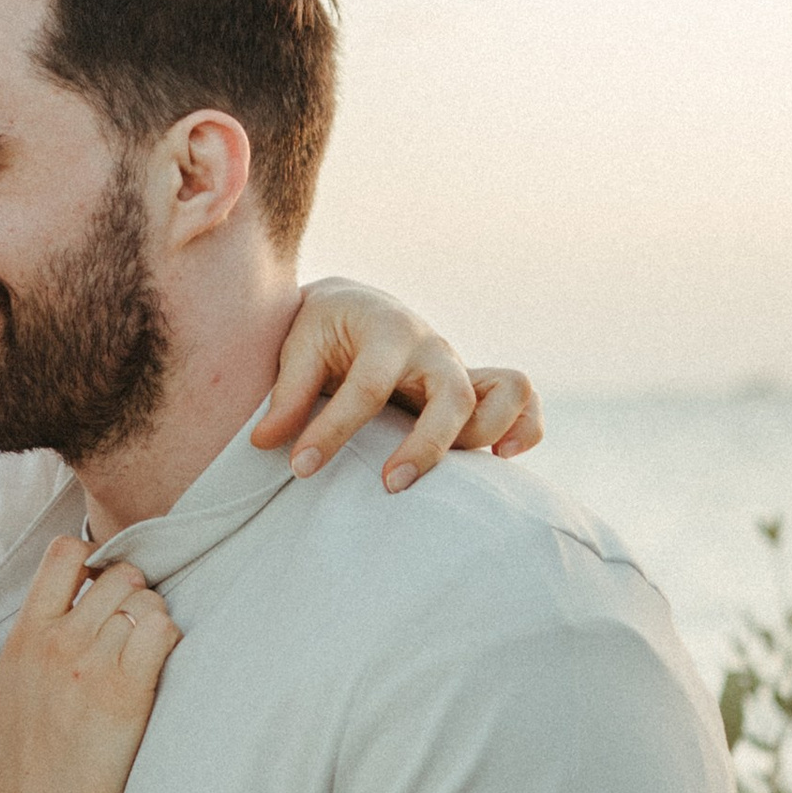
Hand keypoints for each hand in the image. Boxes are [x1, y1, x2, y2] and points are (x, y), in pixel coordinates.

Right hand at [0, 540, 180, 792]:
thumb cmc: (25, 763)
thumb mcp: (9, 687)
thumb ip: (34, 642)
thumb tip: (65, 608)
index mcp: (24, 637)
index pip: (62, 555)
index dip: (92, 561)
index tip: (101, 588)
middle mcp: (57, 642)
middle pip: (117, 575)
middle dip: (133, 594)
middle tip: (133, 629)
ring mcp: (91, 665)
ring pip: (145, 600)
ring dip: (154, 620)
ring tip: (145, 654)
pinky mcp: (126, 692)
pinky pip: (162, 631)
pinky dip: (169, 639)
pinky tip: (159, 666)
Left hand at [252, 279, 541, 491]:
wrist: (352, 307)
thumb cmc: (323, 328)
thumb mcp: (298, 345)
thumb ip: (287, 393)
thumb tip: (266, 442)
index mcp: (387, 328)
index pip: (367, 386)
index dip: (332, 431)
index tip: (299, 468)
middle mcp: (433, 347)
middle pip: (452, 395)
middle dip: (426, 444)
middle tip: (388, 485)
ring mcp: (460, 366)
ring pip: (505, 393)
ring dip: (484, 436)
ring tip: (452, 477)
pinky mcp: (474, 386)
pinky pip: (524, 400)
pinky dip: (525, 428)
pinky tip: (501, 460)